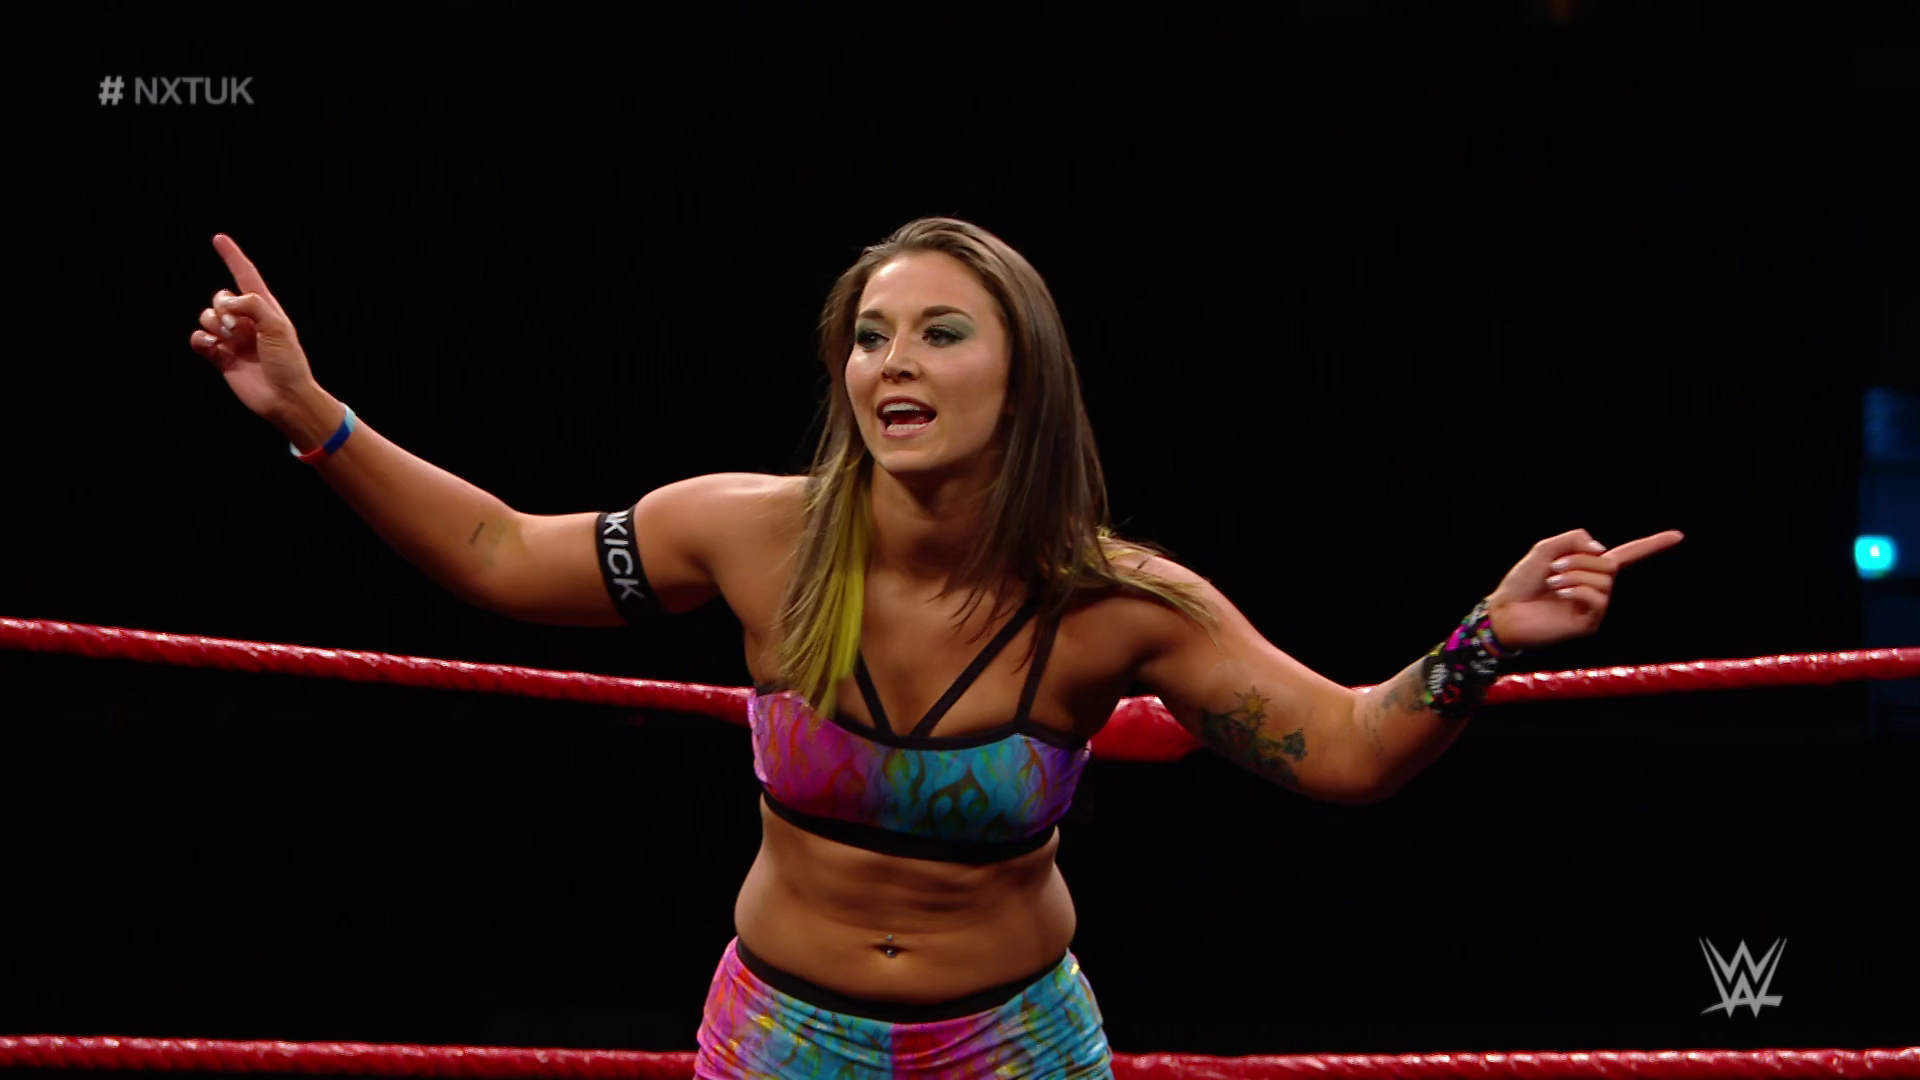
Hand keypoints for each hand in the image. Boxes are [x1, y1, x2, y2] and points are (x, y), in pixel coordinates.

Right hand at [187, 234, 318, 420]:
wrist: (284, 398)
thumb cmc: (288, 363)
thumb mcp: (277, 326)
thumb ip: (252, 304)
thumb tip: (227, 303)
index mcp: (265, 309)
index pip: (246, 276)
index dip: (232, 257)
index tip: (219, 238)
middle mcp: (247, 321)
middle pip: (219, 297)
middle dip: (222, 306)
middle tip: (237, 327)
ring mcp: (232, 339)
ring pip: (206, 317)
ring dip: (213, 324)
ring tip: (230, 340)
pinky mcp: (220, 357)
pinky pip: (198, 339)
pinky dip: (201, 340)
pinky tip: (213, 348)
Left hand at [1484, 527, 1683, 649]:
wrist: (1504, 612)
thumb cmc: (1521, 582)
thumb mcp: (1545, 549)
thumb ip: (1574, 539)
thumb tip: (1604, 551)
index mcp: (1589, 569)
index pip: (1628, 554)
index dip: (1652, 544)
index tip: (1679, 535)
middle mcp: (1597, 588)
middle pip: (1610, 564)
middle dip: (1580, 559)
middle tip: (1553, 567)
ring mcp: (1595, 607)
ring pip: (1604, 580)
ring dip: (1574, 574)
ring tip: (1552, 582)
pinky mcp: (1589, 623)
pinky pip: (1598, 598)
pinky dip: (1577, 589)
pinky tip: (1559, 593)